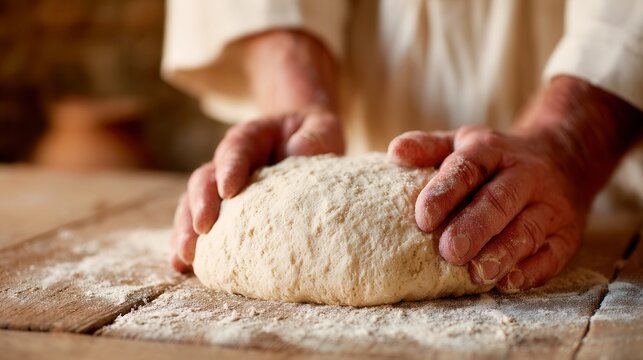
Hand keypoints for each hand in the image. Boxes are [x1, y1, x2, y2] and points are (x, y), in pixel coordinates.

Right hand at [170, 108, 343, 270]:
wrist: (304, 144)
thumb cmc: (312, 137)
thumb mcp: (321, 127)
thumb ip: (314, 136)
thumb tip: (300, 152)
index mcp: (250, 139)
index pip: (235, 150)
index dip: (229, 169)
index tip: (227, 191)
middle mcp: (227, 163)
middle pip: (205, 179)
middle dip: (200, 204)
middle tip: (202, 229)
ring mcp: (220, 187)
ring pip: (192, 204)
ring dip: (185, 229)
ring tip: (184, 256)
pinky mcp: (222, 211)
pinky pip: (198, 225)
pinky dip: (188, 243)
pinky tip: (182, 265)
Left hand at [388, 76, 642, 291]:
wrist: (566, 157)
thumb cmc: (496, 158)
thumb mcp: (463, 143)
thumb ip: (429, 149)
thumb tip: (396, 152)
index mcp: (491, 151)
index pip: (467, 168)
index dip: (445, 192)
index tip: (423, 218)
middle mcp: (525, 175)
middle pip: (499, 201)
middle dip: (474, 227)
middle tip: (449, 251)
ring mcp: (549, 205)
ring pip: (527, 229)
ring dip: (503, 253)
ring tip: (477, 273)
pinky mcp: (566, 233)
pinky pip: (553, 253)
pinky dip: (533, 270)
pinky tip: (509, 282)